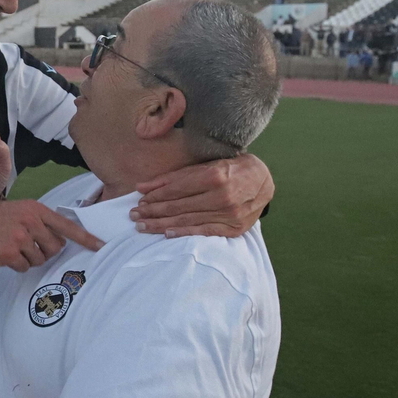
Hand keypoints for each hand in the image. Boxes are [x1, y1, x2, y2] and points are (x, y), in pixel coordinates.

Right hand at [0, 199, 102, 269]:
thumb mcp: (16, 211)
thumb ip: (37, 222)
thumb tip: (57, 242)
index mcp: (35, 208)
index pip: (67, 225)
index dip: (86, 238)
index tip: (101, 246)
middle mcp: (31, 221)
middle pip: (56, 247)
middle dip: (46, 252)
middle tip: (28, 247)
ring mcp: (21, 237)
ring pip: (40, 259)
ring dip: (29, 259)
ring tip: (11, 247)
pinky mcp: (10, 253)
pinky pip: (25, 267)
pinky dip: (16, 265)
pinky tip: (3, 254)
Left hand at [132, 152, 273, 237]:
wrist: (264, 180)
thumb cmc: (231, 168)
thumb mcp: (206, 164)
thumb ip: (175, 176)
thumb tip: (142, 186)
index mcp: (215, 176)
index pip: (176, 189)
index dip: (155, 196)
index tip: (139, 201)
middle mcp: (222, 196)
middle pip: (178, 207)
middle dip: (152, 212)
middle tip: (134, 216)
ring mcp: (229, 214)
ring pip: (187, 221)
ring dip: (160, 224)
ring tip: (142, 226)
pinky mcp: (234, 228)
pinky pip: (203, 232)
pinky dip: (183, 233)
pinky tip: (166, 234)